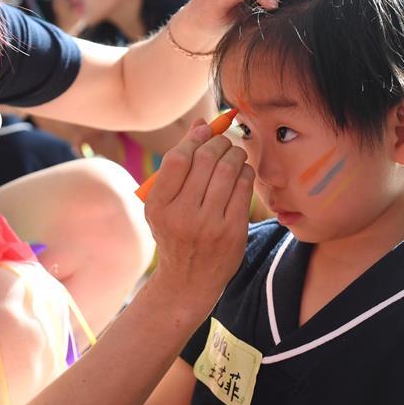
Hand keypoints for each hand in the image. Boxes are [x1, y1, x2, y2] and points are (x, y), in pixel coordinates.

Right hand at [144, 120, 253, 307]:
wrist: (188, 280)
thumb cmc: (175, 233)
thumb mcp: (163, 204)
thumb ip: (178, 166)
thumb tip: (200, 124)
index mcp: (158, 206)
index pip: (177, 160)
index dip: (194, 139)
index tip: (205, 131)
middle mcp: (182, 215)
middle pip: (206, 161)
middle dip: (219, 143)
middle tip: (223, 142)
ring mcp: (209, 225)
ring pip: (228, 171)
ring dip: (235, 154)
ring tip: (234, 154)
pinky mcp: (232, 232)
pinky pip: (243, 188)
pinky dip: (245, 173)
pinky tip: (241, 173)